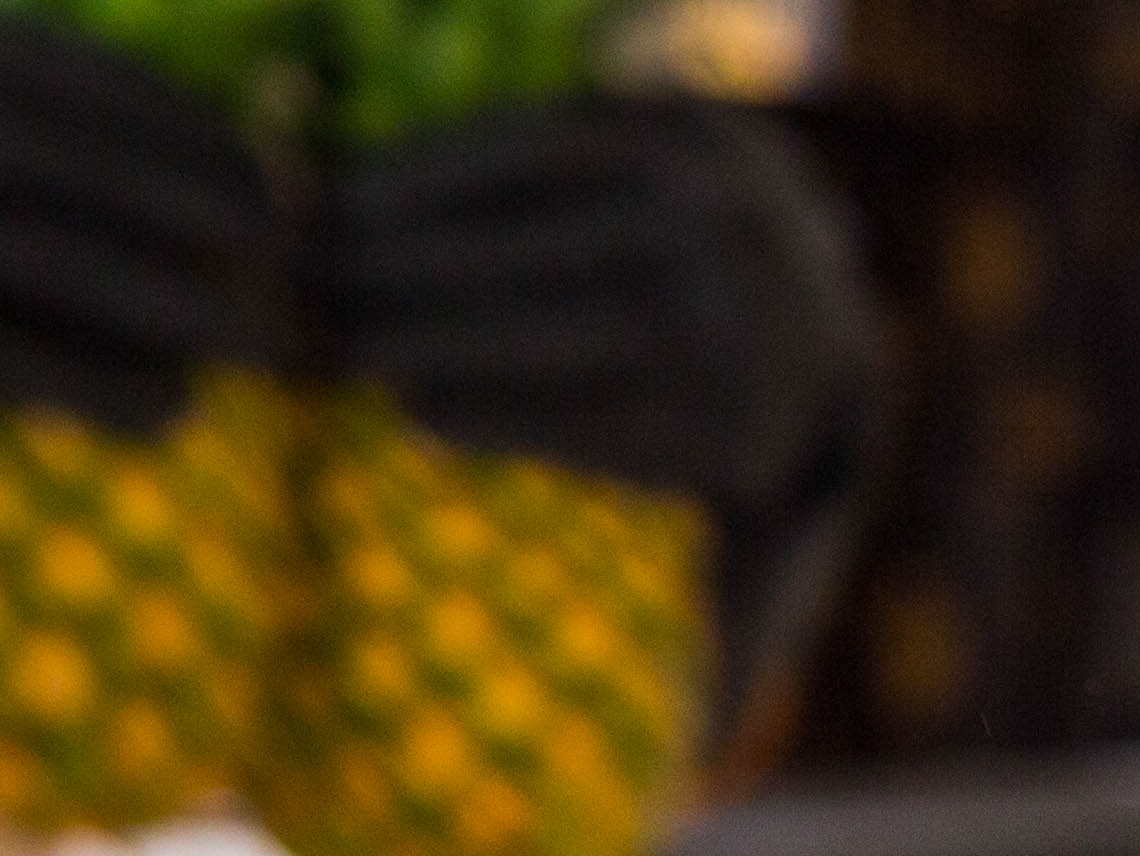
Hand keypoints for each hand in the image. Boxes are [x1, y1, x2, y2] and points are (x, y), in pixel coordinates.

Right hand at [0, 0, 282, 433]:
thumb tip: (87, 98)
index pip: (146, 112)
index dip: (231, 163)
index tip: (289, 197)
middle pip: (164, 202)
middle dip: (254, 250)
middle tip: (316, 289)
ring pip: (127, 295)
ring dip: (212, 332)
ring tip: (266, 357)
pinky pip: (45, 376)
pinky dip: (123, 397)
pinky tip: (168, 411)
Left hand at [312, 96, 879, 521]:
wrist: (824, 373)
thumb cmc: (682, 261)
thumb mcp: (641, 175)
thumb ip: (541, 169)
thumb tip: (347, 187)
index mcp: (698, 138)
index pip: (538, 148)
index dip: (420, 174)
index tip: (328, 201)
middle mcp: (732, 223)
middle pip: (535, 245)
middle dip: (405, 268)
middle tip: (314, 291)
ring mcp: (745, 331)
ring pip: (556, 334)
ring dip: (436, 345)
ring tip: (350, 354)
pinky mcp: (738, 433)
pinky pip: (594, 428)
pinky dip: (500, 422)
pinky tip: (422, 419)